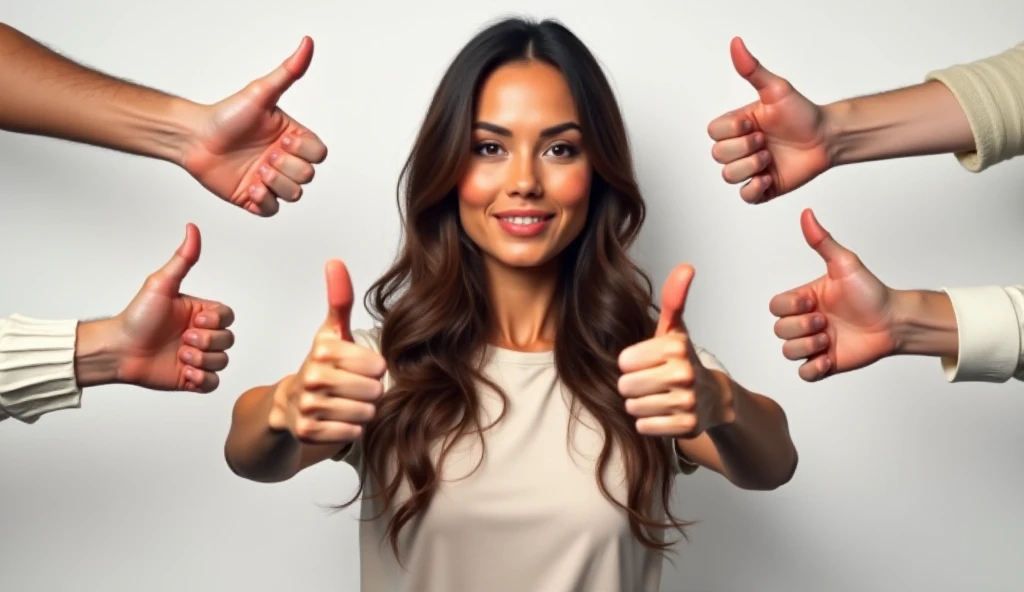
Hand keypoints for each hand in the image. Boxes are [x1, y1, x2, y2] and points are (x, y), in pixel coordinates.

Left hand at [113, 223, 235, 391]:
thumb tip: (192, 229)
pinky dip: (202, 380)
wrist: (118, 350)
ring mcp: (196, 357)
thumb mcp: (161, 285)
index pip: (227, 317)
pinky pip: (213, 383)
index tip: (195, 320)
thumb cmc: (136, 317)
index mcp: (199, 313)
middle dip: (207, 342)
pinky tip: (184, 372)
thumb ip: (183, 259)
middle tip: (183, 340)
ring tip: (180, 357)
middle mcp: (200, 334)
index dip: (216, 321)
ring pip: (223, 361)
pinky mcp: (190, 379)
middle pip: (228, 340)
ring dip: (203, 360)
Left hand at [180, 37, 327, 217]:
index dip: (303, 150)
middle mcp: (284, 159)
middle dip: (286, 167)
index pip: (319, 153)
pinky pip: (274, 210)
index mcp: (292, 138)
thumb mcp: (260, 93)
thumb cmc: (225, 115)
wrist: (194, 139)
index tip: (281, 138)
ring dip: (275, 183)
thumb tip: (307, 43)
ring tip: (255, 169)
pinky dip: (265, 201)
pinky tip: (250, 186)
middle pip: (308, 175)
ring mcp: (270, 180)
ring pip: (295, 194)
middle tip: (264, 155)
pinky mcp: (254, 198)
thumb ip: (288, 72)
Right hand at [267, 260, 386, 443]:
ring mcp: (307, 405)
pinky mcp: (306, 432)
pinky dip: (351, 429)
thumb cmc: (320, 366)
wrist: (287, 405)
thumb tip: (335, 262)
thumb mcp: (332, 332)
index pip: (378, 365)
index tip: (359, 368)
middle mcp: (312, 376)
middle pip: (374, 390)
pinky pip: (352, 432)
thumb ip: (340, 300)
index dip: (374, 369)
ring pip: (365, 413)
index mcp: (323, 349)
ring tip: (347, 404)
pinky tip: (338, 420)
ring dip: (362, 412)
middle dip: (371, 393)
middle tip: (356, 389)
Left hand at [618, 265, 731, 437]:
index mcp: (676, 347)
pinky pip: (644, 427)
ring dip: (640, 405)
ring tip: (658, 398)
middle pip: (625, 386)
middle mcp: (684, 373)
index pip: (624, 361)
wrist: (715, 399)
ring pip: (632, 407)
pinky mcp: (686, 427)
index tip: (647, 363)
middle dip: (633, 386)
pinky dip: (649, 423)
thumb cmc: (683, 361)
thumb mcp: (675, 330)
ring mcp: (687, 402)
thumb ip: (673, 299)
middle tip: (651, 383)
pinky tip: (664, 414)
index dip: (631, 363)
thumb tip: (686, 267)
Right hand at [707, 37, 830, 203]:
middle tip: (766, 140)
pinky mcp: (764, 187)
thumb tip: (736, 43)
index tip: (755, 123)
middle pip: (718, 155)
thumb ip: (752, 70)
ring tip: (770, 157)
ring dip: (750, 166)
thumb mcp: (776, 89)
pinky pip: (745, 196)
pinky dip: (753, 188)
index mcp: (737, 126)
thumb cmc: (802, 113)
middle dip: (744, 148)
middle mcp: (741, 147)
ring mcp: (751, 168)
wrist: (827, 138)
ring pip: (728, 176)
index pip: (713, 133)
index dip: (732, 131)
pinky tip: (768, 177)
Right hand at [769, 209, 897, 380]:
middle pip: (779, 330)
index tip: (813, 301)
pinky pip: (804, 373)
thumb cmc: (871, 292)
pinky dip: (813, 368)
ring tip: (829, 340)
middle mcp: (806, 322)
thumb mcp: (844, 264)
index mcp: (804, 300)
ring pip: (788, 352)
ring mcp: (815, 344)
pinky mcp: (827, 363)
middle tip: (824, 321)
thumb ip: (822, 241)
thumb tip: (806, 214)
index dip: (789, 307)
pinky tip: (830, 357)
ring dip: (806, 346)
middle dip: (800, 327)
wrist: (895, 320)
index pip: (775, 306)